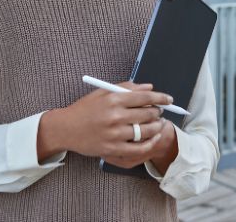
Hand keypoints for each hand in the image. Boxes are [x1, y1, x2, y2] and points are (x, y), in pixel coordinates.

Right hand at [58, 81, 172, 165]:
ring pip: (146, 131)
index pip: (144, 97)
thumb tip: (149, 87)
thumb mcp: (102, 93)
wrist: (66, 128)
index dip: (160, 97)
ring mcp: (114, 134)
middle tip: (160, 112)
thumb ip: (126, 88)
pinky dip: (150, 144)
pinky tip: (154, 139)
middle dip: (158, 112)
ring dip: (156, 127)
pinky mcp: (112, 149)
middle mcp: (115, 116)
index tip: (169, 99)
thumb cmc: (85, 109)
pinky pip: (138, 148)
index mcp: (113, 99)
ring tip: (158, 124)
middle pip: (147, 113)